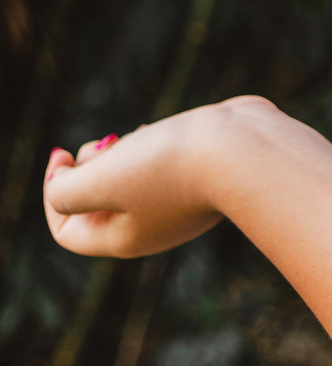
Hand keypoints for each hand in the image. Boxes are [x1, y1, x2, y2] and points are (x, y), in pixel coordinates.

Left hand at [44, 108, 224, 258]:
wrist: (245, 151)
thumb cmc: (170, 166)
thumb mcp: (102, 179)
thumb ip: (66, 190)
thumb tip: (61, 185)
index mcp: (123, 238)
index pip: (68, 230)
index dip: (53, 193)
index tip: (62, 153)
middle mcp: (151, 225)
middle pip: (97, 203)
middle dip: (88, 167)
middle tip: (105, 144)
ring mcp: (178, 201)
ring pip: (128, 179)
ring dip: (118, 153)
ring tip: (136, 135)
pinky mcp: (200, 175)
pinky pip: (159, 164)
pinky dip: (147, 145)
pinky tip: (156, 128)